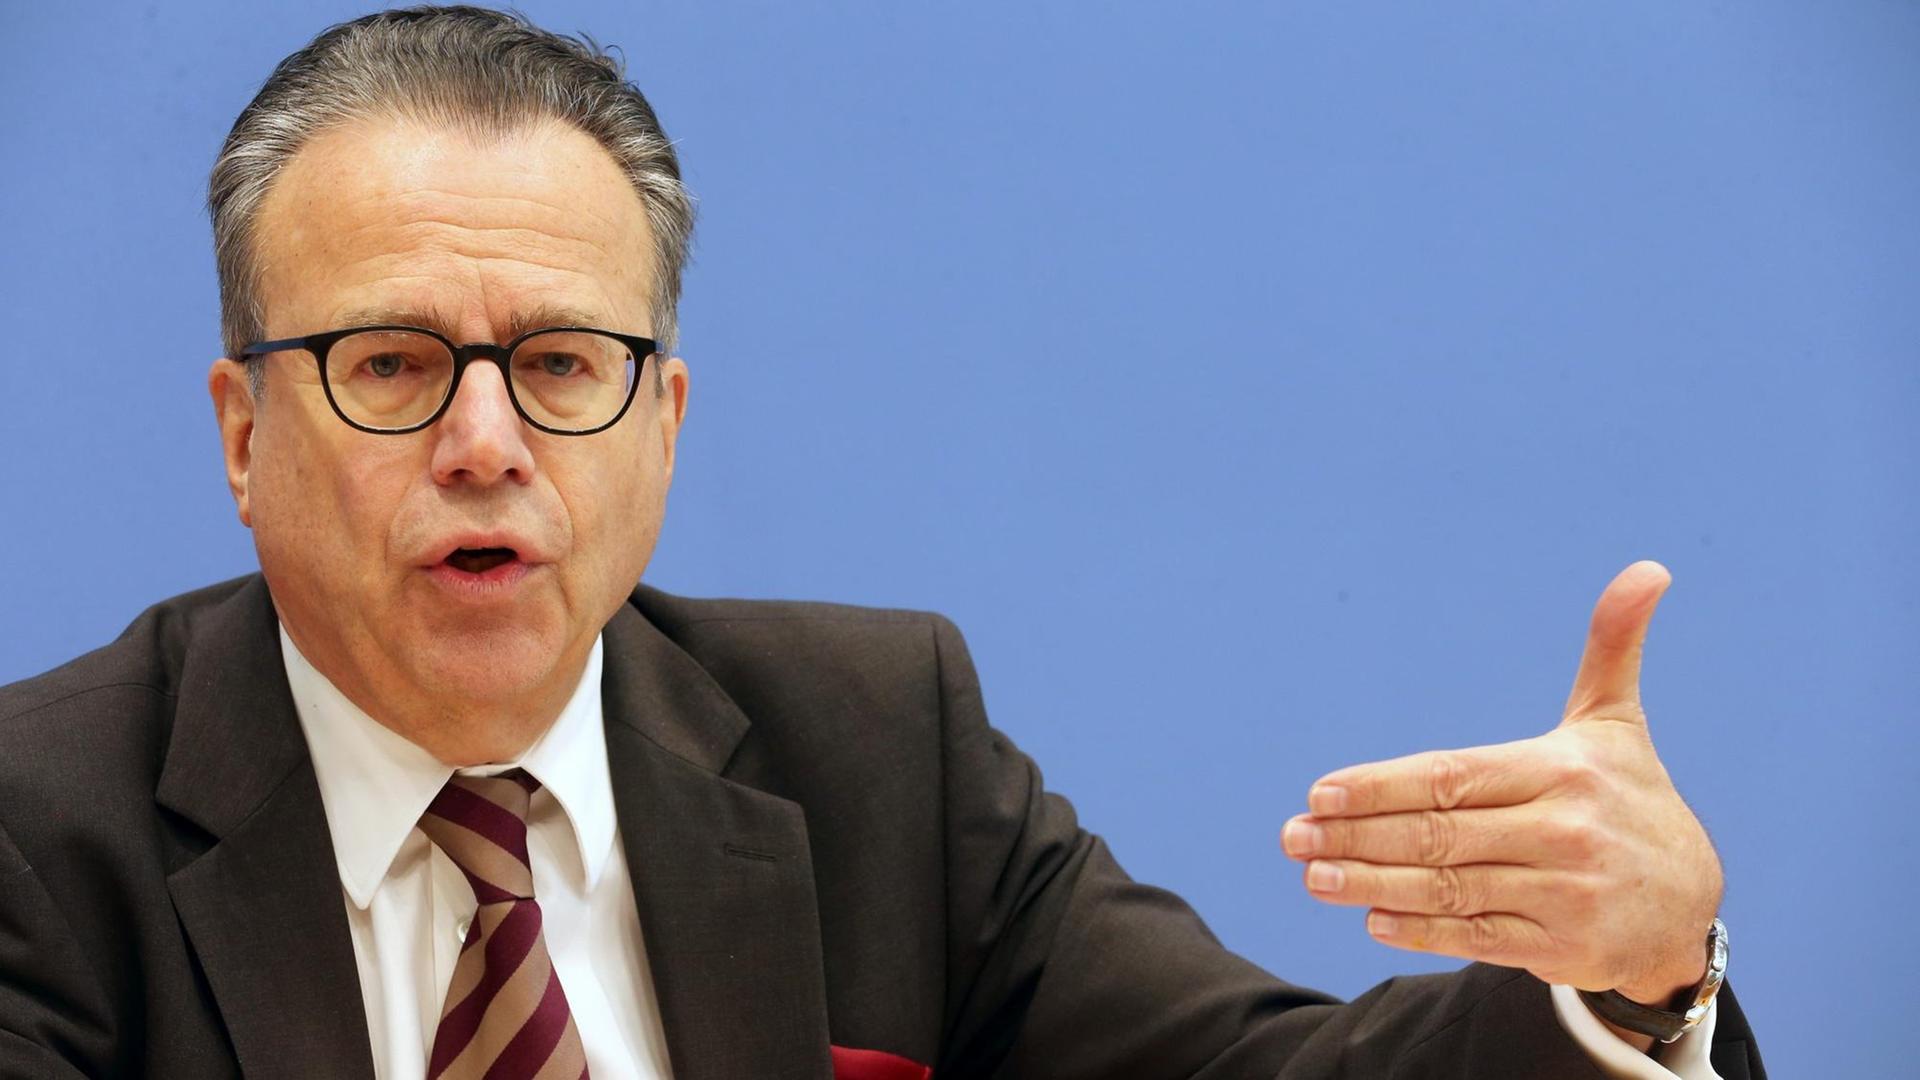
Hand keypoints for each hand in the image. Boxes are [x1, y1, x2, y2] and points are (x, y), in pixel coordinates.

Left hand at [1281, 561, 1722, 1007]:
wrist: (1692, 907)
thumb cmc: (1631, 801)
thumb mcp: (1617, 726)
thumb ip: (1612, 647)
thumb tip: (1649, 567)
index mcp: (1564, 771)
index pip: (1452, 777)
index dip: (1382, 785)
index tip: (1320, 793)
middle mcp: (1565, 831)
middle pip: (1440, 833)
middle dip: (1358, 836)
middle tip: (1292, 837)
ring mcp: (1564, 893)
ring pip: (1451, 889)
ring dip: (1374, 885)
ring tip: (1314, 876)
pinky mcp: (1562, 948)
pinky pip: (1478, 936)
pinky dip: (1424, 930)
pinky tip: (1372, 919)